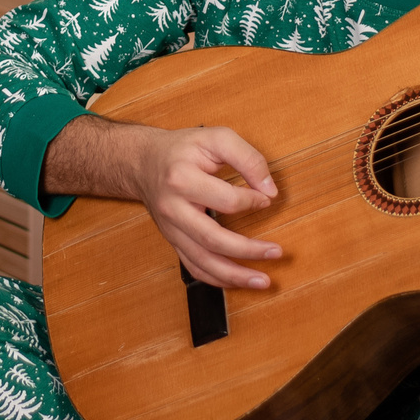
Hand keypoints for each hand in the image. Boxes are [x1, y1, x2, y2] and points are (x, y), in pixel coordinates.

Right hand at [45, 115, 282, 290]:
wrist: (142, 162)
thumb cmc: (182, 149)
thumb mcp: (215, 138)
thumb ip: (247, 158)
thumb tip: (269, 190)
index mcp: (182, 179)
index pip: (226, 200)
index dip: (253, 201)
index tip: (267, 199)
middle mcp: (173, 208)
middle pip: (213, 239)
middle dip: (248, 251)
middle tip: (276, 252)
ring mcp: (170, 229)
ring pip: (202, 261)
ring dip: (235, 276)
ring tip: (263, 281)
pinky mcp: (172, 241)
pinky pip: (194, 267)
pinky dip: (217, 279)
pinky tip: (237, 282)